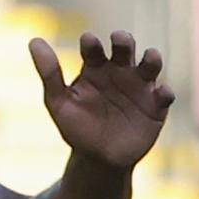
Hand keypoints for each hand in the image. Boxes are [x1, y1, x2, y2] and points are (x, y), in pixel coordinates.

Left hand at [33, 31, 171, 169]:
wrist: (97, 159)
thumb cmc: (76, 127)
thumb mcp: (58, 101)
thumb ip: (49, 72)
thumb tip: (34, 40)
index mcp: (94, 68)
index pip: (93, 49)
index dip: (91, 43)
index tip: (87, 41)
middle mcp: (119, 72)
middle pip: (125, 49)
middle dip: (124, 40)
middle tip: (119, 39)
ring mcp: (140, 87)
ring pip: (150, 65)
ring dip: (152, 59)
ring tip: (149, 57)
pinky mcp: (156, 105)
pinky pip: (165, 94)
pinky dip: (164, 91)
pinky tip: (159, 93)